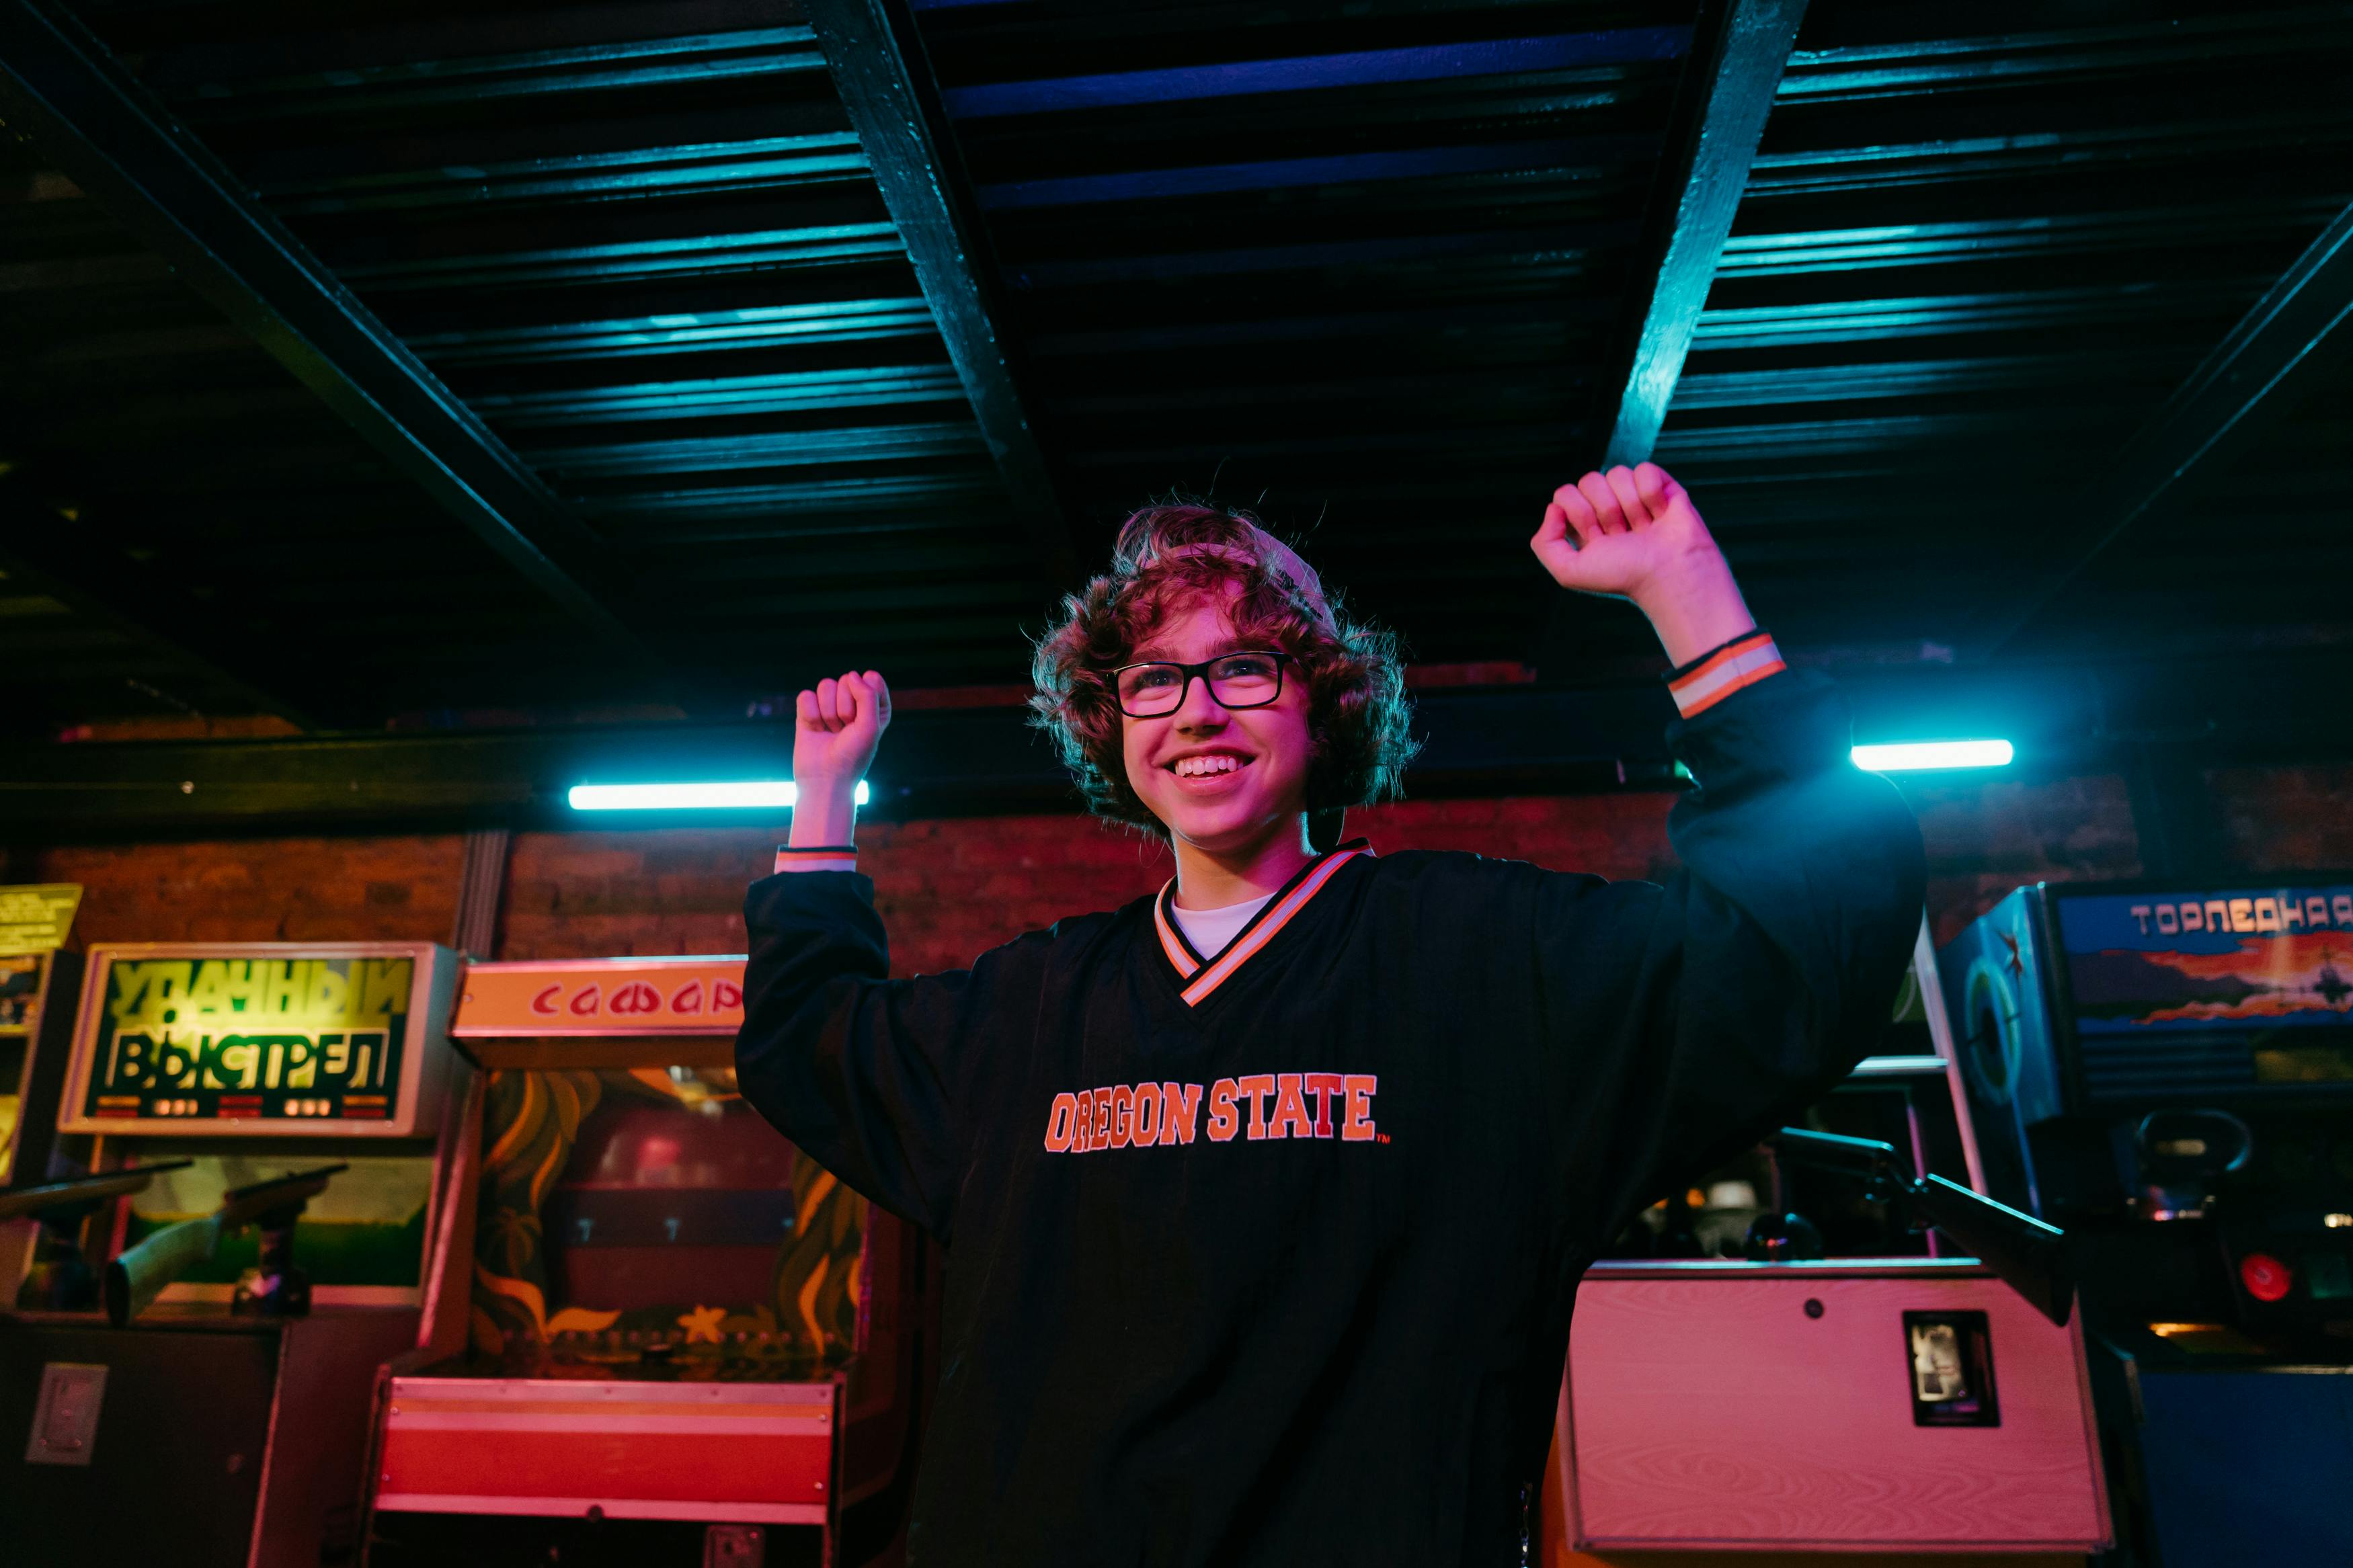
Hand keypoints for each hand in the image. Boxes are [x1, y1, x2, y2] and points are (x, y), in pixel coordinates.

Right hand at [790, 670, 889, 845]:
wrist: (825, 781)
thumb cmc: (852, 757)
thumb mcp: (870, 726)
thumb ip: (867, 695)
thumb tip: (851, 675)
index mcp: (875, 707)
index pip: (871, 679)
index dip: (866, 697)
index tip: (863, 719)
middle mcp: (853, 704)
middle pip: (846, 680)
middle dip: (845, 707)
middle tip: (845, 731)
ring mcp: (829, 707)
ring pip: (826, 685)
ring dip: (827, 711)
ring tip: (830, 731)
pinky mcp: (807, 713)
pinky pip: (806, 695)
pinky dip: (809, 714)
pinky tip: (814, 729)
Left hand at [1530, 463, 1755, 664]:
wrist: (1668, 574)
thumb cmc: (1623, 576)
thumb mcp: (1569, 572)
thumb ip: (1544, 544)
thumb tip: (1554, 507)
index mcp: (1583, 521)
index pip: (1564, 494)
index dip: (1580, 514)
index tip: (1597, 539)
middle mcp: (1606, 505)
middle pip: (1589, 480)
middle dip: (1605, 511)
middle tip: (1622, 536)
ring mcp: (1633, 493)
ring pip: (1617, 473)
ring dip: (1630, 506)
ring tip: (1644, 529)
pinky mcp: (1660, 485)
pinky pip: (1644, 469)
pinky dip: (1651, 494)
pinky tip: (1660, 514)